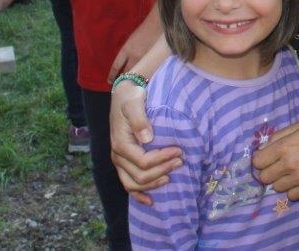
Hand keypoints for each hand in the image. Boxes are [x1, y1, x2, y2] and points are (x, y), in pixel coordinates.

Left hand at [108, 15, 162, 83]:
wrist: (158, 25)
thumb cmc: (144, 29)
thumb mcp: (131, 40)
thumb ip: (128, 52)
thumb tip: (126, 63)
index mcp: (126, 50)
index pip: (116, 66)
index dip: (112, 75)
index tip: (109, 81)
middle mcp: (134, 56)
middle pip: (126, 72)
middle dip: (123, 80)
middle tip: (120, 87)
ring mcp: (145, 59)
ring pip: (137, 74)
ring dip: (134, 79)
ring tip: (132, 86)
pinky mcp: (154, 60)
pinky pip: (148, 71)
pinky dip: (145, 76)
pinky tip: (145, 80)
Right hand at [109, 80, 182, 205]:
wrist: (124, 96)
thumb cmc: (131, 98)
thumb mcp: (134, 103)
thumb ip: (139, 119)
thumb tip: (147, 138)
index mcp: (121, 144)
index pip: (144, 161)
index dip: (162, 159)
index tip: (179, 151)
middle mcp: (118, 156)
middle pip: (140, 175)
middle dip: (162, 171)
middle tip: (181, 161)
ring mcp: (120, 162)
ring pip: (134, 184)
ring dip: (154, 184)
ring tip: (171, 176)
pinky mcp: (123, 164)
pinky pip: (128, 185)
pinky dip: (139, 195)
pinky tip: (151, 201)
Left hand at [252, 121, 298, 200]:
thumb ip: (279, 136)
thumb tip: (264, 149)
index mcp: (285, 147)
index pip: (257, 161)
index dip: (260, 160)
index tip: (267, 158)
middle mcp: (289, 164)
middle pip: (264, 177)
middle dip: (269, 171)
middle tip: (278, 166)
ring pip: (276, 188)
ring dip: (281, 181)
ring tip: (291, 173)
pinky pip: (291, 196)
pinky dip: (293, 189)